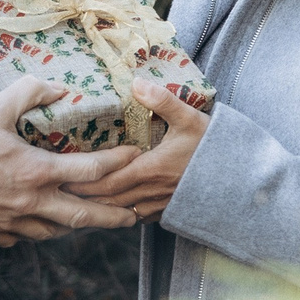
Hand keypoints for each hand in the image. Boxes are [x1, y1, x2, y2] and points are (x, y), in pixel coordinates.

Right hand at [0, 77, 143, 245]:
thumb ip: (28, 93)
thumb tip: (56, 88)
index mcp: (36, 171)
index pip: (90, 170)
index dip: (117, 162)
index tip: (134, 157)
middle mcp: (31, 203)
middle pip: (84, 216)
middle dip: (113, 216)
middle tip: (133, 216)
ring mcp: (14, 223)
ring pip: (56, 232)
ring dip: (76, 226)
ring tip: (90, 219)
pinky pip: (25, 237)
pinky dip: (38, 230)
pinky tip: (40, 224)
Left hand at [63, 81, 207, 219]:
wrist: (241, 179)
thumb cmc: (214, 148)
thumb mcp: (190, 119)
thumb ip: (163, 101)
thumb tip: (137, 83)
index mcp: (150, 170)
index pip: (106, 180)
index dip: (82, 181)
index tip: (61, 175)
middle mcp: (150, 192)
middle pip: (106, 200)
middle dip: (82, 195)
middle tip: (58, 188)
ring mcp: (159, 206)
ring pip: (119, 211)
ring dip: (97, 207)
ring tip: (75, 200)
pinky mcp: (167, 212)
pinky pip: (136, 216)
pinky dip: (119, 213)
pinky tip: (109, 207)